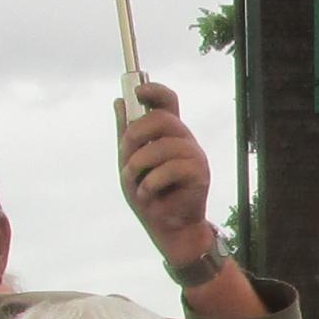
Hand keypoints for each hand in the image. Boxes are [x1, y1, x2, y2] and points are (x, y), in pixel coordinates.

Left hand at [118, 78, 217, 255]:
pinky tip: (150, 195)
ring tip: (137, 185)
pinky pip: (169, 169)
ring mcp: (194, 155)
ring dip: (138, 167)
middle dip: (135, 134)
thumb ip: (126, 134)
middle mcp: (184, 139)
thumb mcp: (130, 162)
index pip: (167, 101)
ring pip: (161, 146)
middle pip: (162, 118)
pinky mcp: (199, 174)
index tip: (137, 92)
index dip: (154, 91)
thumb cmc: (150, 195)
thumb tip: (119, 101)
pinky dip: (150, 184)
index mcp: (168, 133)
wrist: (169, 228)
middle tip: (127, 154)